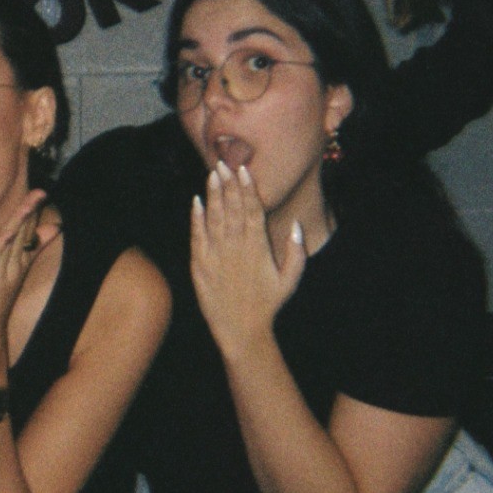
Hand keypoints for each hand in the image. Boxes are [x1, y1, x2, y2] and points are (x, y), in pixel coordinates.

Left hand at [0, 192, 54, 374]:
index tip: (40, 193)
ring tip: (29, 204)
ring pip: (10, 245)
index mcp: (13, 269)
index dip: (30, 215)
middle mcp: (9, 272)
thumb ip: (9, 265)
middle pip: (21, 237)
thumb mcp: (0, 285)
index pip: (24, 237)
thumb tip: (16, 255)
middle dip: (28, 213)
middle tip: (40, 191)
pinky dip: (0, 247)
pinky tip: (6, 234)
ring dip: (18, 224)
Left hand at [188, 163, 307, 360]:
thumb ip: (296, 252)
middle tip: (224, 162)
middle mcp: (236, 247)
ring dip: (213, 194)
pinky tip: (196, 201)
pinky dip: (196, 217)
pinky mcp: (200, 265)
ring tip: (212, 174)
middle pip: (232, 208)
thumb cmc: (268, 304)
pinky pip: (197, 236)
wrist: (241, 330)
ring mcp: (216, 254)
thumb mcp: (290, 280)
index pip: (253, 209)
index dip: (248, 187)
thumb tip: (296, 225)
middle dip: (228, 183)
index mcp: (258, 247)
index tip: (244, 169)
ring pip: (214, 217)